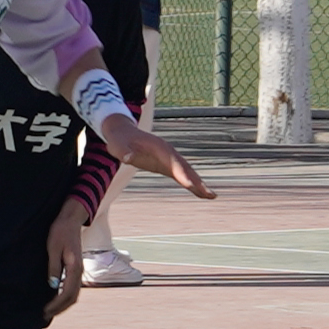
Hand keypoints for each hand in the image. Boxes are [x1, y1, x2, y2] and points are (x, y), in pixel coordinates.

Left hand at [43, 199, 90, 321]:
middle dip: (59, 308)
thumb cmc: (60, 231)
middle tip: (45, 314)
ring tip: (50, 310)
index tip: (45, 310)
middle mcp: (79, 271)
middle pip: (72, 297)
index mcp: (74, 267)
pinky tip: (55, 298)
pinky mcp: (76, 269)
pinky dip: (65, 297)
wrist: (71, 220)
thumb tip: (52, 285)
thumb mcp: (53, 248)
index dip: (56, 304)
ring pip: (74, 294)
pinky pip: (73, 288)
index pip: (67, 293)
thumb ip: (54, 267)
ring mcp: (79, 271)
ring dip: (63, 304)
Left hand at [99, 115, 215, 199]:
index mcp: (158, 147)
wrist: (122, 132)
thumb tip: (128, 158)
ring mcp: (169, 158)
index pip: (172, 161)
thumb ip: (123, 151)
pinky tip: (201, 194)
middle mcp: (168, 152)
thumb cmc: (119, 140)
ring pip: (187, 171)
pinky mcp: (167, 165)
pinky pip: (182, 175)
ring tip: (212, 196)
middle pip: (185, 167)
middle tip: (209, 194)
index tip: (190, 185)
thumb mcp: (117, 145)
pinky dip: (192, 183)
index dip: (181, 173)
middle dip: (197, 181)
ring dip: (199, 183)